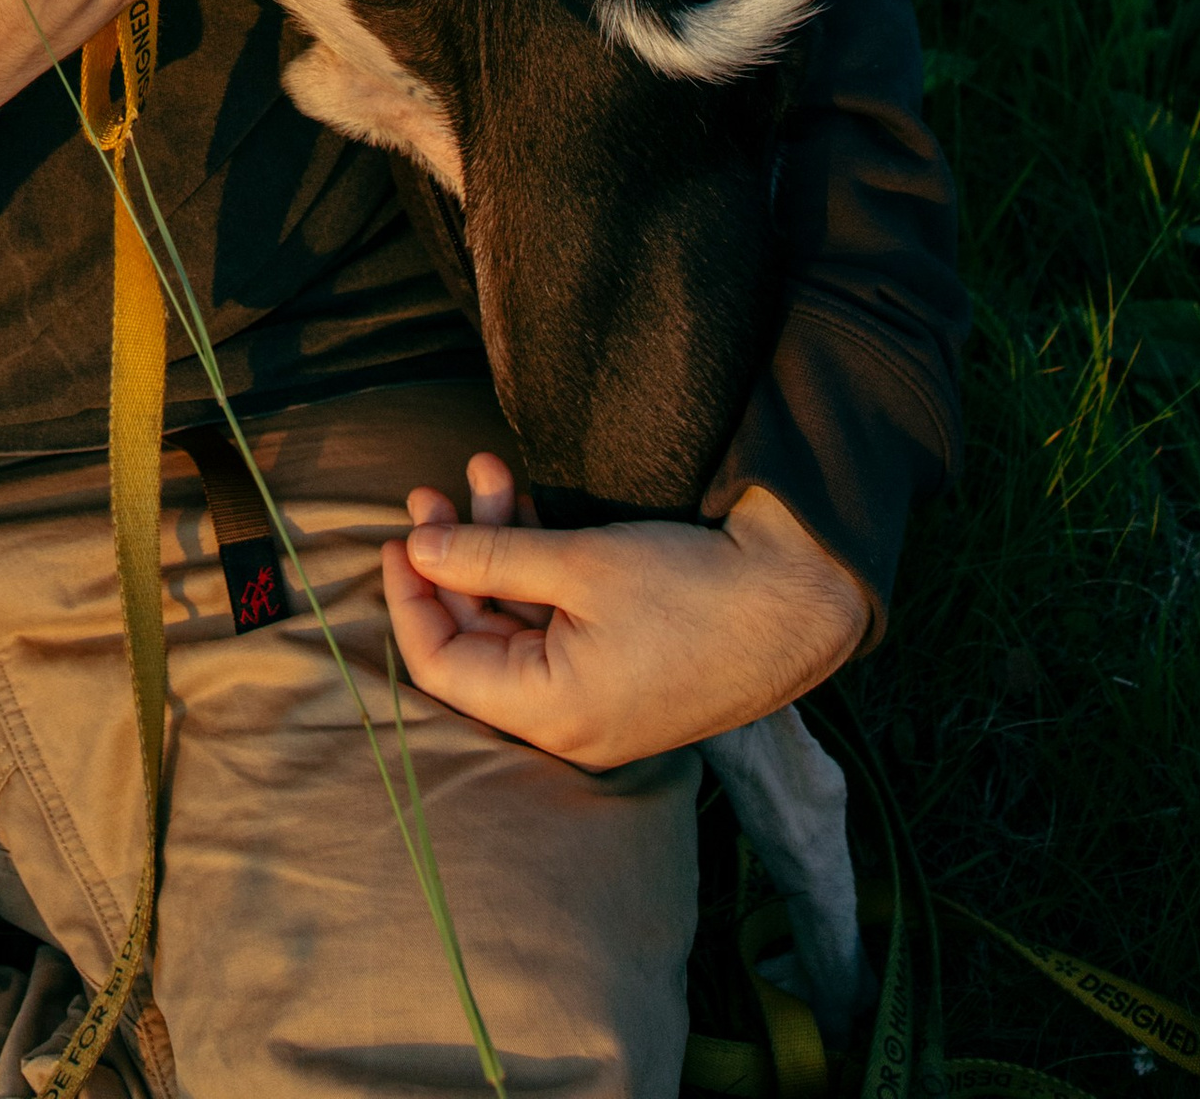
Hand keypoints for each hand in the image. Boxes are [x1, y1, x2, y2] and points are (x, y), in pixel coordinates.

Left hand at [382, 453, 865, 765]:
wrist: (799, 601)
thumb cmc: (693, 587)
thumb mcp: (579, 563)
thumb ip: (489, 558)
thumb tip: (417, 549)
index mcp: (552, 715)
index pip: (442, 666)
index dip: (410, 598)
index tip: (400, 536)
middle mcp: (569, 726)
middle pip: (478, 641)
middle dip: (455, 558)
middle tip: (436, 490)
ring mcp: (598, 705)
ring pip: (517, 626)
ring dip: (496, 551)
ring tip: (488, 474)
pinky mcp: (623, 678)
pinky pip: (556, 630)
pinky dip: (535, 573)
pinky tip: (526, 509)